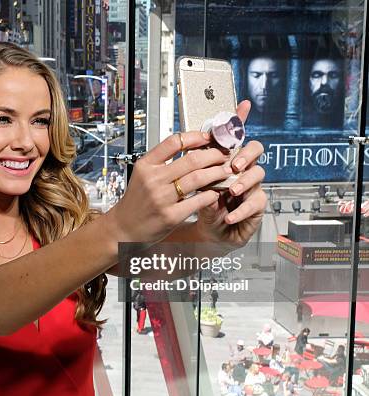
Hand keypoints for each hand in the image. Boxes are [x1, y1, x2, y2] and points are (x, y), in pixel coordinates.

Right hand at [106, 130, 234, 243]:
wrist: (124, 228)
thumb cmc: (137, 201)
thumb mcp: (143, 175)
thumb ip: (162, 161)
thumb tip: (190, 146)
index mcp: (145, 165)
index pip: (174, 142)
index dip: (196, 137)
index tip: (208, 138)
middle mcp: (152, 180)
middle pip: (191, 159)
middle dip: (213, 155)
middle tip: (222, 156)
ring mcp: (161, 198)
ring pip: (198, 178)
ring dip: (216, 173)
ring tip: (224, 172)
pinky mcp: (171, 216)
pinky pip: (199, 200)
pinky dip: (212, 194)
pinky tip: (215, 193)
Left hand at [194, 100, 266, 249]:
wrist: (209, 232)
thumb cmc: (203, 208)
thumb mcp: (194, 191)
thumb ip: (196, 177)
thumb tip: (195, 165)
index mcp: (226, 162)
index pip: (235, 138)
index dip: (241, 121)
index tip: (243, 105)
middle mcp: (242, 170)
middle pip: (255, 149)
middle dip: (246, 154)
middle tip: (234, 164)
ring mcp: (251, 186)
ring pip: (259, 173)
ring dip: (244, 181)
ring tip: (231, 190)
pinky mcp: (256, 205)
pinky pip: (256, 202)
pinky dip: (241, 210)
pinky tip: (229, 215)